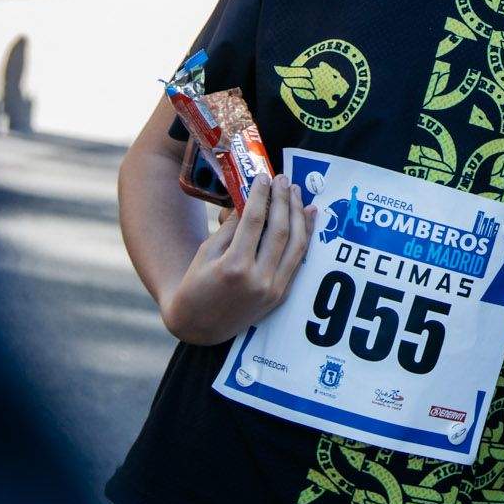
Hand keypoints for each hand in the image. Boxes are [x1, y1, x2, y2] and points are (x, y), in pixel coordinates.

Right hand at [159, 174, 313, 345]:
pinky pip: (298, 260)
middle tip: (284, 179)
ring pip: (296, 244)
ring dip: (299, 215)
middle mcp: (258, 279)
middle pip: (280, 230)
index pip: (254, 221)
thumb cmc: (196, 285)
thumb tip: (251, 200)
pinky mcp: (282, 295)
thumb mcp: (206, 252)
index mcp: (234, 267)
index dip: (261, 195)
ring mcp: (273, 289)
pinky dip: (305, 236)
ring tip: (296, 193)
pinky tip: (307, 217)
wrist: (199, 326)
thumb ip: (230, 227)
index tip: (263, 177)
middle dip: (283, 200)